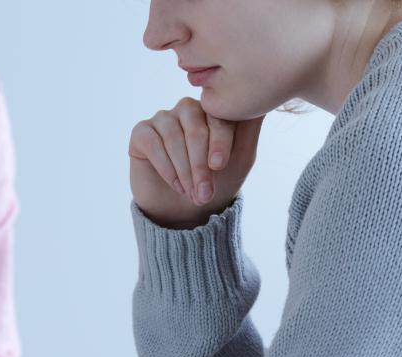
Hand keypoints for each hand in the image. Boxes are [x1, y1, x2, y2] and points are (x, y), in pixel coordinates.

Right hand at [129, 97, 263, 229]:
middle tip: (204, 191)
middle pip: (194, 126)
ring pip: (173, 135)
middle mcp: (187, 110)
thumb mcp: (240, 158)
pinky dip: (165, 167)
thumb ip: (249, 129)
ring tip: (190, 192)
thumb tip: (260, 101)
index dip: (219, 140)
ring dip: (183, 169)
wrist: (184, 211)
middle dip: (199, 163)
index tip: (219, 167)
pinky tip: (175, 184)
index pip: (217, 115)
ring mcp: (163, 119)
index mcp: (212, 111)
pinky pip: (152, 142)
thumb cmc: (216, 184)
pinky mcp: (141, 132)